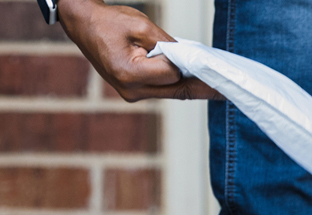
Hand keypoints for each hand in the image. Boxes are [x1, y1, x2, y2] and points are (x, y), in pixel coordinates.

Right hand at [58, 0, 223, 101]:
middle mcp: (130, 91)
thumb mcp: (141, 25)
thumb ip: (167, 43)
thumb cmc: (109, 22)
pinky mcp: (133, 92)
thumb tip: (189, 57)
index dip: (186, 64)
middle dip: (199, 86)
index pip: (172, 74)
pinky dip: (175, 83)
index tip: (205, 61)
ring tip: (212, 83)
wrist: (85, 26)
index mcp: (129, 74)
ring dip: (188, 85)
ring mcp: (131, 94)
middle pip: (175, 91)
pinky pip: (162, 89)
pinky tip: (191, 78)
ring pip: (171, 92)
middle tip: (226, 90)